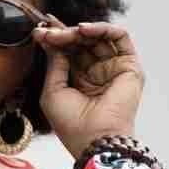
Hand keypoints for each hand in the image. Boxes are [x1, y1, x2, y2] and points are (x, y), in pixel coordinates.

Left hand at [36, 19, 144, 158]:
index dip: (55, 39)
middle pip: (81, 42)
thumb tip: (51, 39)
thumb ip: (55, 64)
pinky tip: (84, 30)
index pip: (68, 52)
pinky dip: (102, 28)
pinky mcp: (130, 66)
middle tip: (47, 31)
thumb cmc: (71, 123)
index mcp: (80, 79)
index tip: (38, 30)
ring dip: (79, 31)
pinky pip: (120, 37)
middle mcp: (98, 72)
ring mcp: (114, 68)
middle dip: (63, 33)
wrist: (95, 139)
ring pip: (98, 37)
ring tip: (64, 33)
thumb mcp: (53, 90)